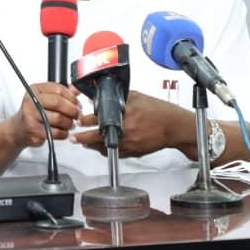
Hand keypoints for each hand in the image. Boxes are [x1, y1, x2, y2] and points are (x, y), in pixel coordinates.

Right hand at [9, 82, 80, 147]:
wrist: (19, 129)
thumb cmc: (34, 113)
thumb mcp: (45, 98)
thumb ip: (61, 94)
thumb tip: (77, 90)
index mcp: (35, 90)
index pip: (58, 89)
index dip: (72, 97)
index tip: (77, 104)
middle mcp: (31, 101)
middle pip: (58, 103)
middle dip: (72, 110)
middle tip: (77, 115)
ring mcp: (31, 116)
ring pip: (59, 118)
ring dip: (69, 123)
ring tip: (69, 124)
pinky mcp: (34, 131)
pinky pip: (56, 132)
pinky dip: (64, 133)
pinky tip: (62, 131)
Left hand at [70, 91, 190, 156]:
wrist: (174, 126)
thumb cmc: (158, 111)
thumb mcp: (136, 97)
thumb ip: (117, 97)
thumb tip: (99, 96)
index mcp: (126, 114)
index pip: (100, 118)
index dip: (87, 120)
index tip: (80, 120)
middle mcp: (127, 129)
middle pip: (98, 136)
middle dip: (84, 137)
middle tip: (75, 137)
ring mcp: (130, 142)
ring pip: (105, 147)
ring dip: (92, 145)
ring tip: (84, 142)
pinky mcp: (134, 152)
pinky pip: (115, 153)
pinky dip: (105, 150)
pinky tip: (100, 146)